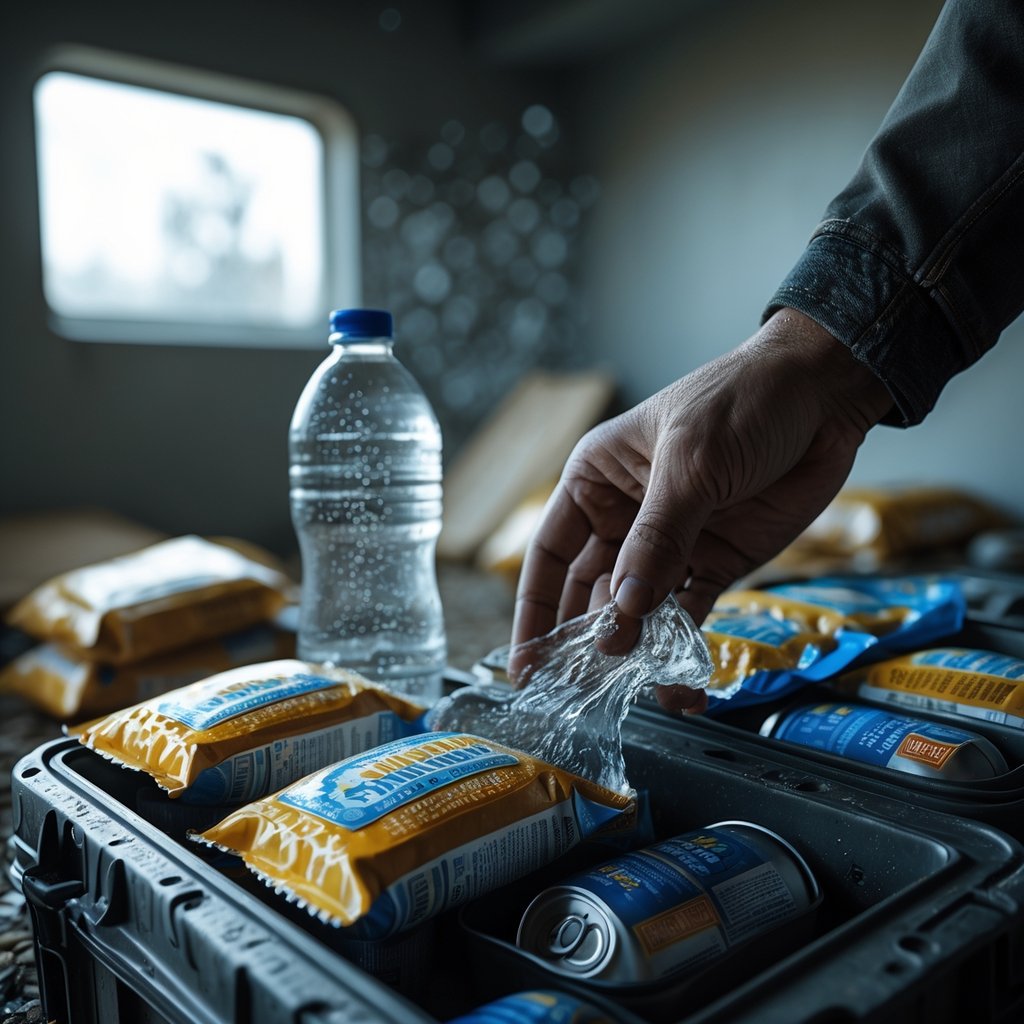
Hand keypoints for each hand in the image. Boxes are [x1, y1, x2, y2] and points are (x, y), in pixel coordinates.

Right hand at [509, 308, 893, 709]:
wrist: (824, 394)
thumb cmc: (742, 402)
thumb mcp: (690, 462)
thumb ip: (657, 538)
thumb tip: (624, 610)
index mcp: (597, 480)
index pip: (550, 552)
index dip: (534, 609)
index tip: (527, 663)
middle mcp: (625, 517)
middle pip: (589, 590)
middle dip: (584, 638)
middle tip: (580, 689)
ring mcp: (671, 545)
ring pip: (638, 610)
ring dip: (635, 648)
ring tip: (636, 687)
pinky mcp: (716, 563)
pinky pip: (691, 614)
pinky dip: (684, 648)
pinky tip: (682, 682)